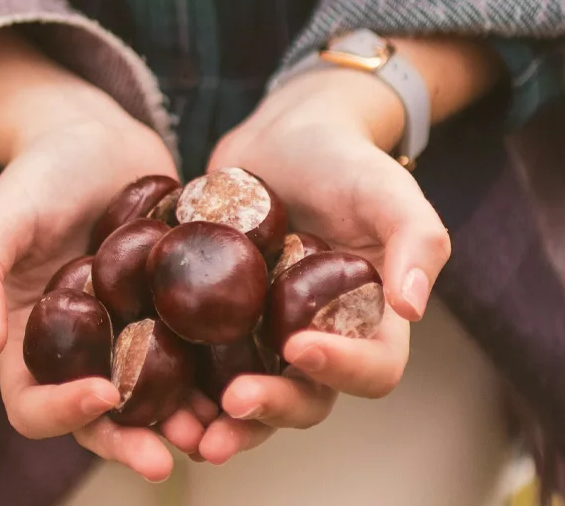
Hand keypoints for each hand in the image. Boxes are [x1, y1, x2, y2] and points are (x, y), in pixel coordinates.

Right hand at [0, 31, 213, 480]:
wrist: (96, 136)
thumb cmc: (38, 174)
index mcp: (28, 343)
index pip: (34, 402)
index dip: (63, 412)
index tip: (103, 394)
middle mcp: (82, 352)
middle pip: (101, 417)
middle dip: (131, 441)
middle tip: (166, 458)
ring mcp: (131, 335)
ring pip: (156, 398)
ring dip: (183, 421)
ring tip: (217, 429)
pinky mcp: (175, 313)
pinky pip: (196, 355)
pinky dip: (217, 374)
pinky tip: (248, 378)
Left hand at [195, 33, 502, 463]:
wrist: (285, 135)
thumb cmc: (346, 161)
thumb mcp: (388, 190)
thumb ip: (418, 241)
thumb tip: (413, 307)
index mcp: (370, 323)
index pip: (371, 369)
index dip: (341, 369)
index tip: (299, 346)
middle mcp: (318, 341)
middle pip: (303, 399)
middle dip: (269, 411)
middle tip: (231, 406)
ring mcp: (265, 336)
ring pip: (247, 396)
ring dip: (219, 421)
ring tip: (183, 431)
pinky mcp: (219, 322)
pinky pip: (200, 363)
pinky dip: (179, 383)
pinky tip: (147, 388)